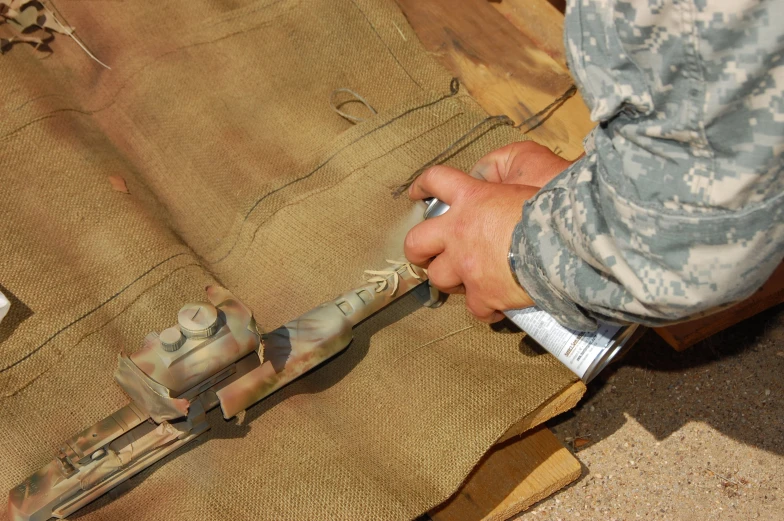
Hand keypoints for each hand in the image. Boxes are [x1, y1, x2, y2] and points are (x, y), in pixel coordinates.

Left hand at [404, 141, 574, 322]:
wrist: (564, 243)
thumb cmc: (552, 206)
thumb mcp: (528, 173)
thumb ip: (506, 176)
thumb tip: (498, 181)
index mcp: (471, 198)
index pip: (436, 181)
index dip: (423, 185)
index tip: (416, 193)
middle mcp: (459, 233)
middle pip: (416, 243)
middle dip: (418, 250)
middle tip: (427, 253)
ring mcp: (467, 267)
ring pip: (439, 278)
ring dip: (451, 279)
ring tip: (466, 278)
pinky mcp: (483, 294)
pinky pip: (474, 307)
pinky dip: (485, 306)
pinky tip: (495, 303)